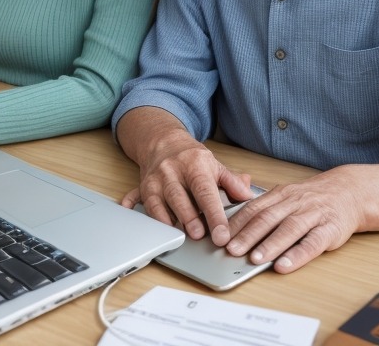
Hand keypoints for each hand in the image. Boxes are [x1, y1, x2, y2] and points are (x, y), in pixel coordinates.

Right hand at [122, 128, 252, 245]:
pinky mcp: (142, 188)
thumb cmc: (191, 158)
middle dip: (189, 218)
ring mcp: (155, 180)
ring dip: (167, 220)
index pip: (206, 192)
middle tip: (200, 236)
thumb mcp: (215, 165)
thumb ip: (232, 182)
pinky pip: (135, 198)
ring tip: (179, 237)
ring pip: (158, 202)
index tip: (222, 235)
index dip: (215, 215)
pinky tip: (130, 213)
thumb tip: (249, 196)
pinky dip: (132, 206)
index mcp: (195, 165)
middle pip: (180, 198)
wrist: (163, 141)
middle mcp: (173, 171)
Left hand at [225, 166, 363, 272]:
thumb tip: (235, 223)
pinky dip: (297, 255)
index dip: (237, 222)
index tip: (221, 235)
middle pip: (268, 218)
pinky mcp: (329, 230)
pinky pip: (312, 243)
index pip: (255, 207)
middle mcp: (295, 202)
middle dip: (248, 235)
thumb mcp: (288, 195)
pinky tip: (285, 265)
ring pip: (289, 229)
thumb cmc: (312, 198)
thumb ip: (266, 207)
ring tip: (255, 259)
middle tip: (231, 249)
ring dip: (270, 244)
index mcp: (281, 194)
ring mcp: (313, 215)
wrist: (349, 192)